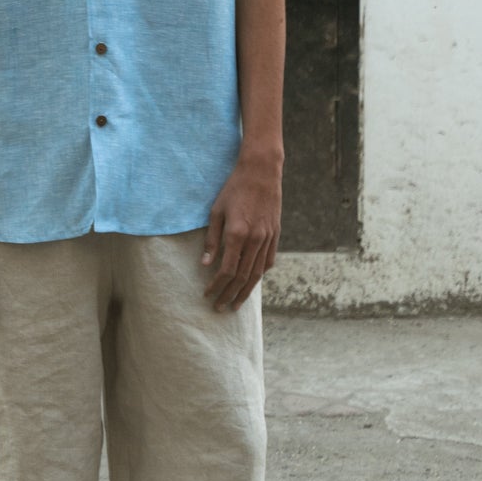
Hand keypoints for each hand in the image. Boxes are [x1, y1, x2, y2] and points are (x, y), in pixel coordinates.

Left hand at [201, 150, 281, 311]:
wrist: (261, 172)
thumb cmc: (234, 189)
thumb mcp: (216, 211)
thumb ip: (211, 239)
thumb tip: (205, 264)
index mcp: (237, 233)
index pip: (227, 270)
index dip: (216, 285)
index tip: (207, 294)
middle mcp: (255, 239)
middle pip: (242, 276)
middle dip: (229, 295)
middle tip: (219, 308)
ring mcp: (268, 238)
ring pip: (257, 273)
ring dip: (246, 291)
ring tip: (236, 304)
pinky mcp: (275, 234)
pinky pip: (268, 260)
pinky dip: (260, 274)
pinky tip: (252, 282)